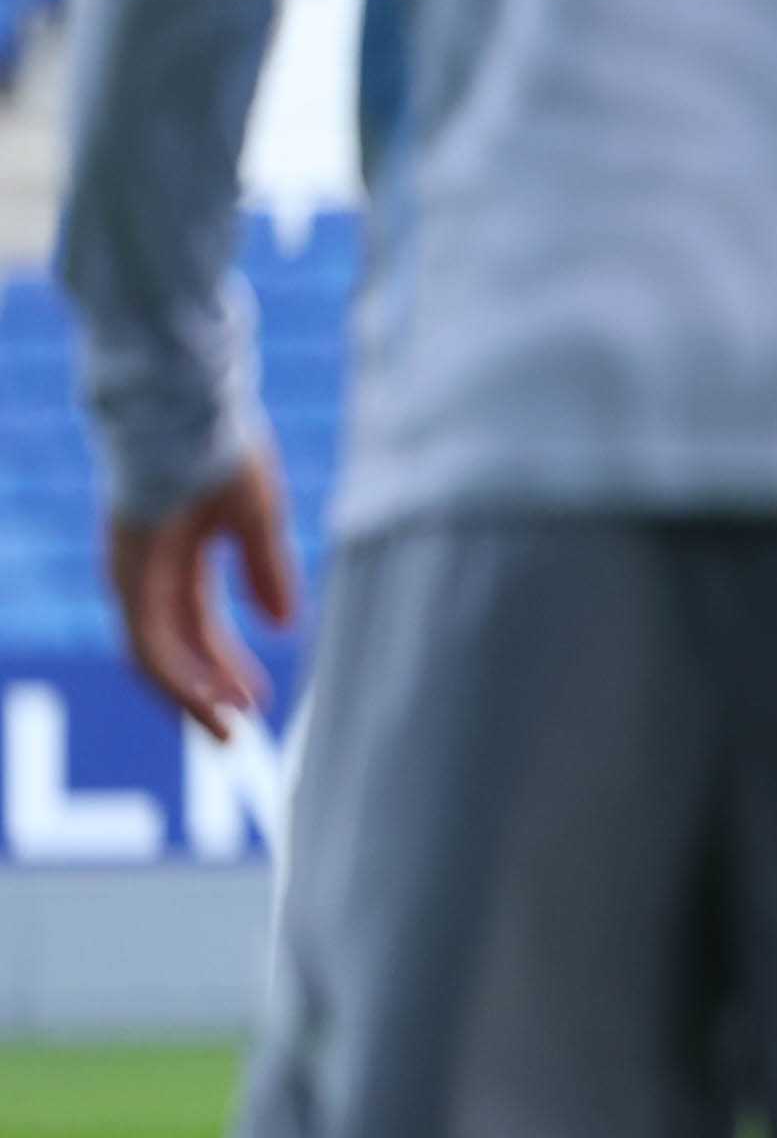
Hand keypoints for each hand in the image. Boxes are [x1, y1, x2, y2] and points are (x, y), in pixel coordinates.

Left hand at [106, 450, 296, 735]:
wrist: (186, 409)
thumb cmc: (221, 450)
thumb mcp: (257, 519)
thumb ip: (269, 572)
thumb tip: (286, 627)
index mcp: (177, 557)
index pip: (195, 627)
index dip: (223, 665)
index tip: (252, 700)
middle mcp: (147, 574)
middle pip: (172, 650)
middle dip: (204, 692)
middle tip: (237, 729)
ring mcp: (133, 575)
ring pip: (154, 656)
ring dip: (189, 697)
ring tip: (224, 729)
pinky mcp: (129, 575)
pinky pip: (146, 642)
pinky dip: (176, 677)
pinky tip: (209, 697)